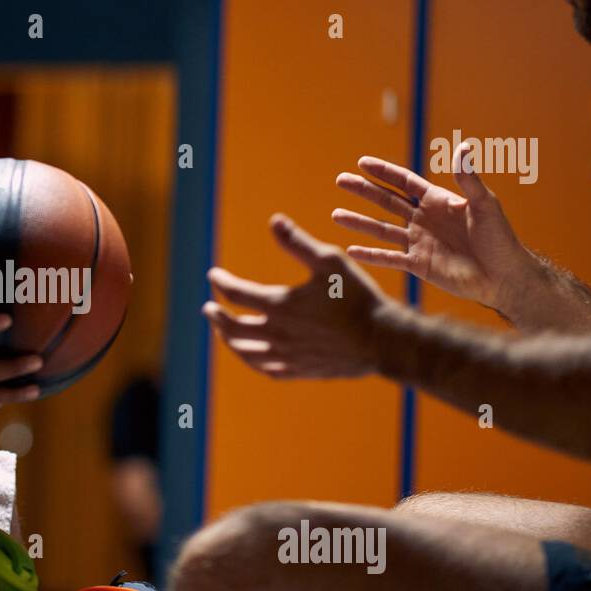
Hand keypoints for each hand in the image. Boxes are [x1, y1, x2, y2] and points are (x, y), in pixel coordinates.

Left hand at [203, 215, 400, 378]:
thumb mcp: (330, 261)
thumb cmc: (357, 297)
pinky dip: (251, 360)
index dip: (221, 282)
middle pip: (232, 328)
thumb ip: (298, 242)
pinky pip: (265, 369)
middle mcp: (277, 334)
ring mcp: (286, 356)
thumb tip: (274, 220)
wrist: (381, 340)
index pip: (235, 293)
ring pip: (244, 352)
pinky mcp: (299, 370)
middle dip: (216, 316)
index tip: (214, 275)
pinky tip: (250, 355)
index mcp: (279, 305)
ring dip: (228, 339)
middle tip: (208, 308)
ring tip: (222, 331)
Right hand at [332, 143, 531, 310]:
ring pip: (382, 230)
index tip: (362, 162)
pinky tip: (352, 250)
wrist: (504, 276)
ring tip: (336, 215)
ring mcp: (419, 243)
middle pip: (387, 202)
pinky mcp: (419, 265)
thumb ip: (469, 179)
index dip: (384, 172)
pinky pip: (389, 259)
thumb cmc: (501, 238)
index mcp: (438, 202)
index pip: (405, 183)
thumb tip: (463, 147)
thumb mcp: (485, 205)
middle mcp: (425, 220)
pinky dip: (371, 255)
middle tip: (340, 180)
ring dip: (359, 222)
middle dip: (363, 191)